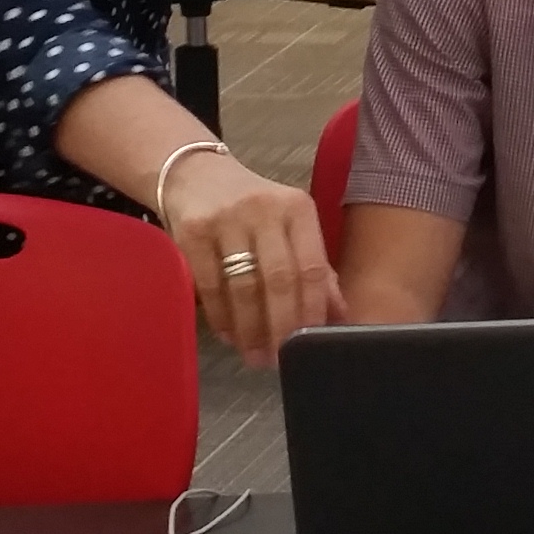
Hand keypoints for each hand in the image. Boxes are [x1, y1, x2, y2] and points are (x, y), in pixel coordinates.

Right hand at [161, 155, 339, 362]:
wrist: (193, 174)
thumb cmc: (250, 208)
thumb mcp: (288, 226)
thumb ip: (314, 266)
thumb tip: (339, 314)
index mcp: (297, 208)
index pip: (312, 267)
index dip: (312, 310)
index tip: (310, 344)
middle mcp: (264, 209)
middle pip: (280, 279)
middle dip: (281, 326)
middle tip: (279, 359)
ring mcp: (227, 219)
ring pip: (244, 286)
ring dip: (250, 328)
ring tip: (254, 354)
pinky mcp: (193, 231)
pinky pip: (210, 285)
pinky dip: (221, 316)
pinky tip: (228, 334)